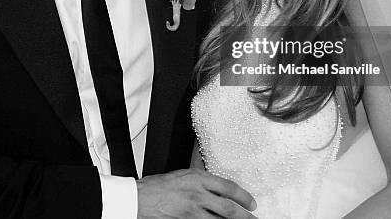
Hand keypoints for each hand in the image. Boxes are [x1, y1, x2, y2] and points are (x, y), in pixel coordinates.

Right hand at [137, 168, 257, 217]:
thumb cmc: (157, 187)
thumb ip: (201, 181)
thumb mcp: (182, 175)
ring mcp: (191, 212)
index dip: (243, 197)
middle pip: (228, 209)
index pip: (228, 187)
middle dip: (245, 216)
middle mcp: (197, 194)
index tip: (251, 203)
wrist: (138, 199)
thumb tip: (218, 187)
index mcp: (197, 178)